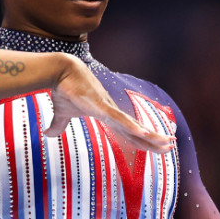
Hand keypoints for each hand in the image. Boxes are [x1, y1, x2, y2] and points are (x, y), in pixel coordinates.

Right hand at [44, 56, 173, 152]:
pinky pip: (119, 119)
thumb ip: (58, 126)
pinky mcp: (101, 106)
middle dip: (154, 141)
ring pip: (134, 127)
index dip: (142, 141)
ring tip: (168, 143)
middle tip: (171, 146)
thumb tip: (47, 134)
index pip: (128, 133)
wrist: (60, 72)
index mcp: (106, 116)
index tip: (156, 147)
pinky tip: (146, 133)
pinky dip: (132, 127)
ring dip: (152, 136)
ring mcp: (108, 109)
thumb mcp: (61, 114)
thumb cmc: (63, 89)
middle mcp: (111, 113)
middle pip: (137, 132)